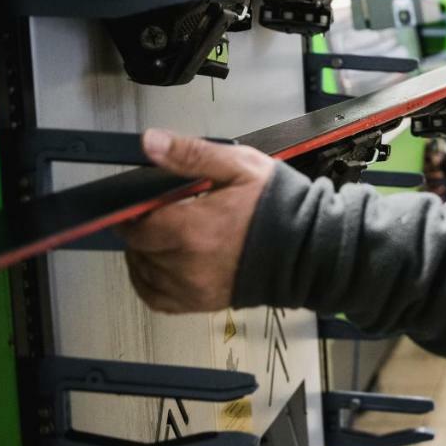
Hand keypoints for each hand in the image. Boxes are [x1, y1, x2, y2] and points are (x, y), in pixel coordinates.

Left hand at [117, 129, 274, 312]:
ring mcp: (193, 288)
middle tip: (159, 214)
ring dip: (144, 254)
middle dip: (142, 229)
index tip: (142, 202)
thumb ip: (191, 154)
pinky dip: (148, 281)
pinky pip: (156, 298)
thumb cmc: (279, 206)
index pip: (137, 224)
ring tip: (164, 236)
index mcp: (193, 229)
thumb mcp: (239, 166)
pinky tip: (158, 265)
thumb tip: (152, 142)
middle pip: (138, 249)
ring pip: (143, 273)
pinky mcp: (202, 303)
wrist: (311, 248)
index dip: (134, 211)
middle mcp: (187, 264)